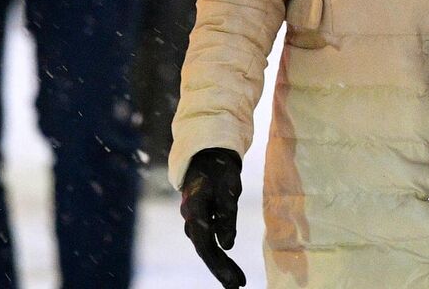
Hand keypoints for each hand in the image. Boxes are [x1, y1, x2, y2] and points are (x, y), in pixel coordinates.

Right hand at [180, 147, 245, 287]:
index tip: (232, 281)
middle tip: (237, 287)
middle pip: (205, 250)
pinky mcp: (201, 220)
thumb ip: (227, 215)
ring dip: (221, 265)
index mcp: (194, 210)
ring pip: (207, 247)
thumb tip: (228, 245)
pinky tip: (229, 267)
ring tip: (238, 282)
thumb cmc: (219, 169)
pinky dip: (220, 255)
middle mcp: (190, 218)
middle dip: (221, 270)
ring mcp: (194, 220)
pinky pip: (209, 241)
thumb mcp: (228, 188)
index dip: (218, 264)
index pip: (204, 244)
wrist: (207, 155)